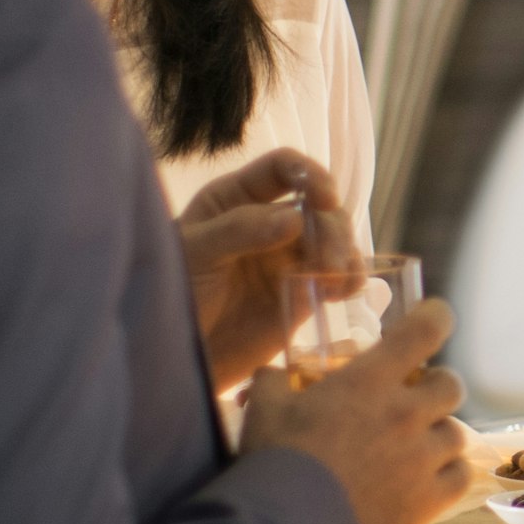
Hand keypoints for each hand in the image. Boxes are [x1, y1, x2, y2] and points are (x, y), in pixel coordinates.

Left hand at [183, 150, 339, 390]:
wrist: (177, 355)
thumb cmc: (173, 293)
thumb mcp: (195, 254)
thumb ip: (240, 231)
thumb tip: (296, 218)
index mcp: (237, 199)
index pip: (282, 168)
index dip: (309, 174)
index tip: (325, 198)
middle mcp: (269, 221)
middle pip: (318, 205)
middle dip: (332, 228)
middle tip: (330, 263)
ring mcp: (289, 257)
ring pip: (336, 238)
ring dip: (345, 254)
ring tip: (336, 281)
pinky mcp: (304, 291)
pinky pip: (339, 276)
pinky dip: (350, 279)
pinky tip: (343, 291)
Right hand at [243, 296, 469, 523]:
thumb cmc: (275, 463)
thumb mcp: (264, 410)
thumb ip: (274, 382)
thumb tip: (274, 374)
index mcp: (370, 381)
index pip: (425, 330)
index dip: (435, 318)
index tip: (433, 317)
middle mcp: (407, 414)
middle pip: (450, 384)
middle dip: (435, 386)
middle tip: (414, 399)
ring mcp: (423, 458)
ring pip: (456, 433)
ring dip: (437, 435)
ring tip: (413, 448)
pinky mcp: (430, 500)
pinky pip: (460, 475)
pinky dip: (449, 473)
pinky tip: (427, 480)